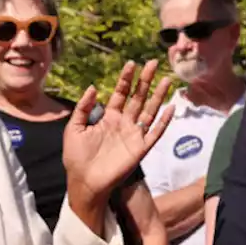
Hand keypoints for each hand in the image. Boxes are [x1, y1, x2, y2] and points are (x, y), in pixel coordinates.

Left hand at [64, 61, 172, 217]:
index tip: (131, 64)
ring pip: (150, 111)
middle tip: (153, 63)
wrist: (84, 181)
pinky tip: (171, 107)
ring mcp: (133, 135)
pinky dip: (164, 121)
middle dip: (145, 81)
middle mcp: (123, 123)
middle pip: (138, 98)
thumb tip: (93, 87)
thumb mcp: (74, 128)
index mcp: (108, 117)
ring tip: (166, 79)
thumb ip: (83, 108)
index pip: (120, 93)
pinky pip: (155, 133)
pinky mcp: (140, 149)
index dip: (126, 79)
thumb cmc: (76, 156)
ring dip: (158, 96)